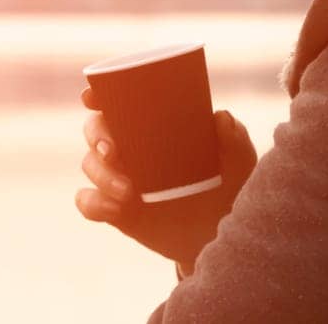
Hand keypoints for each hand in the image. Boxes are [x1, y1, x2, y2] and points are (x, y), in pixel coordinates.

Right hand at [74, 85, 258, 270]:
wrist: (225, 234)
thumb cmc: (232, 185)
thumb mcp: (239, 160)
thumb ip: (234, 138)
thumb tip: (220, 117)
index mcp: (156, 124)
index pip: (120, 101)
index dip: (99, 94)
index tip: (92, 97)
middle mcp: (133, 147)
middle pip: (96, 129)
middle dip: (97, 135)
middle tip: (113, 151)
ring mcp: (121, 178)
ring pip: (90, 164)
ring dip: (101, 174)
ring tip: (129, 191)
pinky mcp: (117, 211)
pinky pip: (88, 203)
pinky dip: (93, 204)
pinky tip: (114, 210)